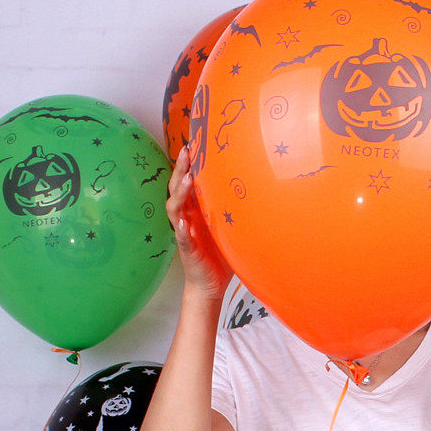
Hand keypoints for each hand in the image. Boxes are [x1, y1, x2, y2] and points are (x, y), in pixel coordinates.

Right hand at [166, 146, 232, 300]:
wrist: (210, 285)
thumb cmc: (220, 256)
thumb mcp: (230, 227)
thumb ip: (234, 210)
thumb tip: (256, 190)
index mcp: (196, 211)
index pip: (189, 183)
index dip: (190, 165)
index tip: (195, 145)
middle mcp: (187, 218)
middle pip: (177, 189)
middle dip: (180, 170)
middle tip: (187, 151)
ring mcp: (184, 233)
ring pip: (174, 208)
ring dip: (179, 193)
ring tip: (186, 179)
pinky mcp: (186, 249)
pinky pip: (181, 237)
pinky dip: (182, 229)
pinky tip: (184, 223)